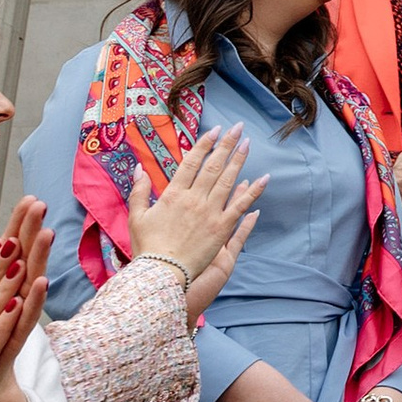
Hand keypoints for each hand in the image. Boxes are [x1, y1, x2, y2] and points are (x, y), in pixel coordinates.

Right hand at [129, 128, 264, 315]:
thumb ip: (139, 191)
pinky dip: (253, 191)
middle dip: (227, 144)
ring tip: (248, 143)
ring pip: (228, 180)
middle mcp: (194, 199)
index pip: (192, 162)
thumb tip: (139, 168)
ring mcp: (209, 213)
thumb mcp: (136, 216)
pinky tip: (264, 179)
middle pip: (213, 166)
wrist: (162, 273)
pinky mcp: (221, 228)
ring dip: (239, 160)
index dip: (205, 144)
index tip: (216, 130)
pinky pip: (240, 206)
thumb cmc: (147, 247)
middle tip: (238, 128)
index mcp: (173, 194)